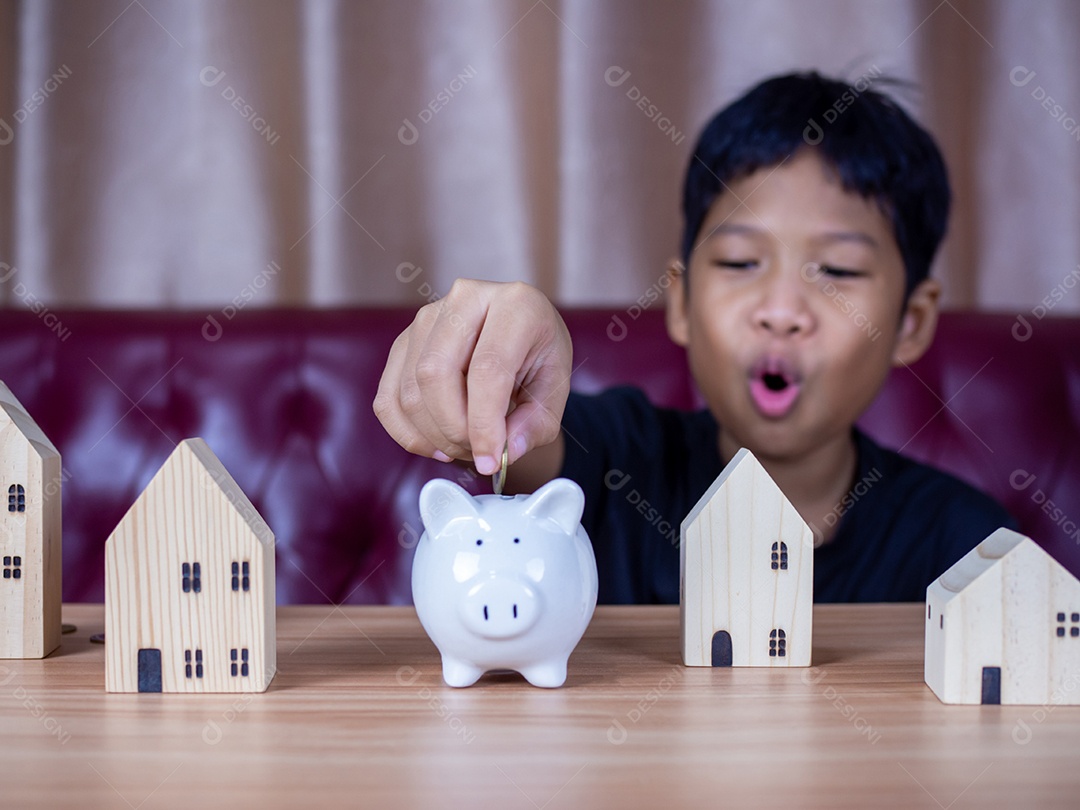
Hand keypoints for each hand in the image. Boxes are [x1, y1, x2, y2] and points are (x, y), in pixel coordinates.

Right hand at [374, 279, 571, 474]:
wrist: (520, 338)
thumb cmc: (539, 358)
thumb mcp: (554, 391)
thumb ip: (535, 424)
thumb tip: (503, 451)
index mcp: (515, 304)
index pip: (486, 368)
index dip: (484, 423)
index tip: (490, 460)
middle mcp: (466, 298)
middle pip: (436, 374)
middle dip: (454, 429)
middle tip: (477, 453)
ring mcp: (427, 317)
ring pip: (409, 390)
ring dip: (433, 435)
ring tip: (463, 446)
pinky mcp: (403, 342)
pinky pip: (388, 399)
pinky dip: (407, 433)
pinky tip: (435, 444)